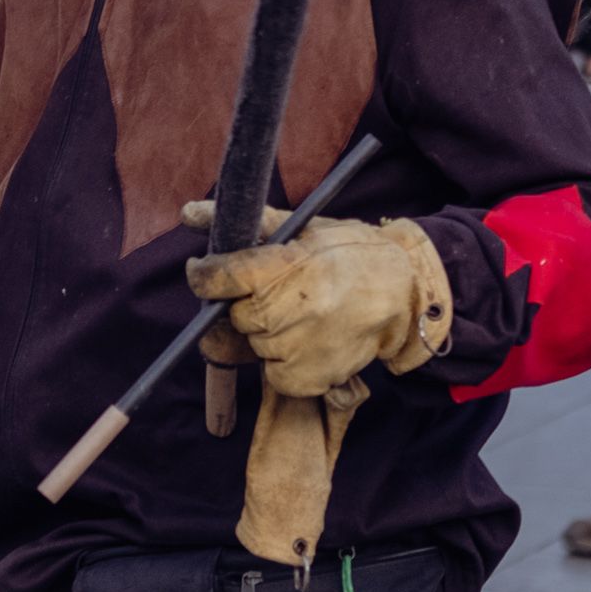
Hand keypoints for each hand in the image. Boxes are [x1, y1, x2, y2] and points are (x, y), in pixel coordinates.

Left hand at [182, 201, 452, 396]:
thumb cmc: (348, 255)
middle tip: (285, 296)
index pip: (218, 278)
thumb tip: (187, 213)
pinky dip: (286, 364)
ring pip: (255, 346)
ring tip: (307, 318)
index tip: (206, 273)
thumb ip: (247, 225)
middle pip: (236, 316)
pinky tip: (311, 342)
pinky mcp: (307, 379)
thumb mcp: (302, 228)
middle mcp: (286, 309)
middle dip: (252, 307)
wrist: (402, 292)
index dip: (205, 276)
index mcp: (282, 266)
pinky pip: (275, 375)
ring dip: (271, 336)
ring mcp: (296, 347)